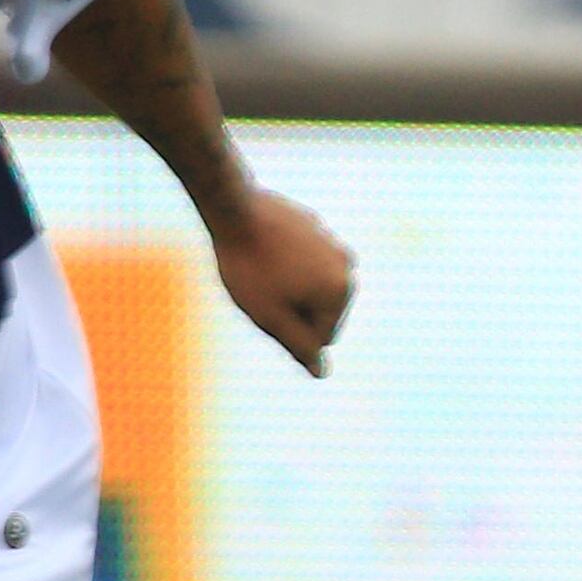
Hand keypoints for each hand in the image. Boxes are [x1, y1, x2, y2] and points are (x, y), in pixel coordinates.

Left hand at [212, 187, 356, 373]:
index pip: (319, 337)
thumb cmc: (248, 267)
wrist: (233, 208)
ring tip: (260, 267)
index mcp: (340, 293)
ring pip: (311, 284)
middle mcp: (347, 268)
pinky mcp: (315, 226)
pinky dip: (286, 261)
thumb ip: (299, 347)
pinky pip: (304, 258)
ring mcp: (333, 243)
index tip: (263, 305)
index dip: (287, 328)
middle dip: (292, 307)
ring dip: (289, 284)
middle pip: (319, 310)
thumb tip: (322, 372)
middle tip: (259, 288)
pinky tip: (262, 249)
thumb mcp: (270, 316)